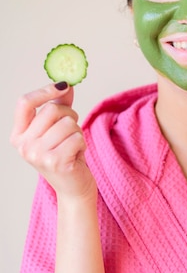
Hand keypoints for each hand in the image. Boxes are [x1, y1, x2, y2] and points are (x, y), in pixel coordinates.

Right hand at [10, 83, 95, 199]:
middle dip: (70, 115)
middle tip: (72, 131)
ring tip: (73, 146)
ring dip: (77, 132)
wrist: (74, 188)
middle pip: (51, 110)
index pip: (24, 103)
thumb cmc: (65, 156)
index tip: (63, 86)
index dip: (44, 91)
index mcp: (19, 135)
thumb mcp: (58, 129)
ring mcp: (38, 155)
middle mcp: (24, 146)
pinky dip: (82, 143)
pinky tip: (76, 155)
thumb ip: (59, 105)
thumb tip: (65, 84)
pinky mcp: (55, 162)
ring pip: (67, 123)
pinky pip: (77, 137)